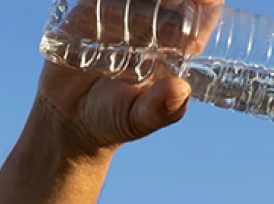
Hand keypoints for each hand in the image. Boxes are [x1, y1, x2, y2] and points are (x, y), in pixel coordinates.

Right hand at [33, 0, 224, 154]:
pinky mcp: (90, 9)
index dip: (206, 3)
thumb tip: (181, 89)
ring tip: (128, 5)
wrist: (66, 120)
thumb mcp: (137, 119)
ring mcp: (122, 15)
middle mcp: (152, 26)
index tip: (208, 0)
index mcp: (175, 48)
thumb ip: (159, 110)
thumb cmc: (112, 122)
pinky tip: (101, 2)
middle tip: (169, 1)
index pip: (199, 17)